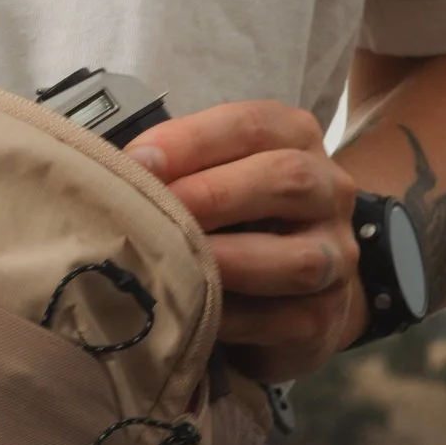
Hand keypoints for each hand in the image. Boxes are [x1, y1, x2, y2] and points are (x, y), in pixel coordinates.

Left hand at [126, 98, 365, 378]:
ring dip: (226, 261)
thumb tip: (110, 171)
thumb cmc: (238, 220)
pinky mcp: (323, 319)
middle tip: (153, 211)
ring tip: (171, 264)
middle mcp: (329, 192)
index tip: (137, 161)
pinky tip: (189, 314)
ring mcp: (336, 258)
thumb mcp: (215, 175)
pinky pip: (281, 320)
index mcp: (296, 139)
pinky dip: (231, 318)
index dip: (191, 140)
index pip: (253, 125)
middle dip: (212, 195)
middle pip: (287, 179)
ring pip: (297, 258)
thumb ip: (178, 167)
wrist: (298, 290)